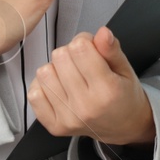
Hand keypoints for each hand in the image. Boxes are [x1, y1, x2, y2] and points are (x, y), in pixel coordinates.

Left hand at [27, 26, 155, 146]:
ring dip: (56, 69)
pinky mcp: (55, 126)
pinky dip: (44, 86)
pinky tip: (59, 88)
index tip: (91, 48)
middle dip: (70, 53)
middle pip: (60, 57)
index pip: (80, 48)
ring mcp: (67, 118)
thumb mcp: (125, 69)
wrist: (123, 127)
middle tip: (82, 64)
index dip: (84, 40)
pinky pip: (34, 94)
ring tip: (70, 76)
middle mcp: (85, 106)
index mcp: (107, 90)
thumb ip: (111, 50)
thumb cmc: (124, 96)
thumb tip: (102, 32)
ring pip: (44, 72)